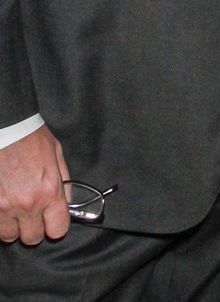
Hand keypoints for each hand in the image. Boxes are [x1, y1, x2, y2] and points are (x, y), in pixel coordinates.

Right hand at [0, 126, 70, 244]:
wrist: (6, 127)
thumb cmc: (31, 137)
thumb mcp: (56, 154)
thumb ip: (64, 181)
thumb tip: (66, 203)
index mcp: (49, 191)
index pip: (58, 230)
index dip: (55, 226)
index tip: (51, 220)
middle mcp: (28, 204)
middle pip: (33, 238)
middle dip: (33, 227)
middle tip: (31, 213)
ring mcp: (5, 207)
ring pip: (10, 236)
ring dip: (13, 226)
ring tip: (14, 208)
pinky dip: (0, 219)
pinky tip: (3, 203)